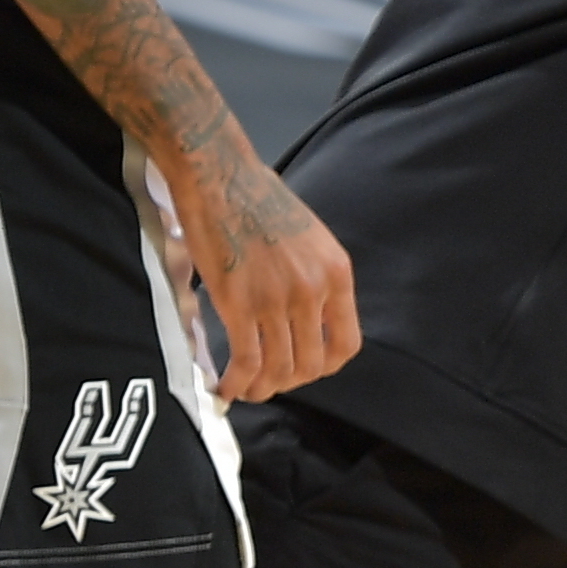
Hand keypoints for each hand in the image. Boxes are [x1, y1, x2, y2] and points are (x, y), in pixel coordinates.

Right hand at [164, 149, 359, 401]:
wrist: (219, 177)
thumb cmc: (257, 199)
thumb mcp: (310, 239)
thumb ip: (314, 277)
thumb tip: (305, 317)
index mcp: (336, 273)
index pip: (347, 343)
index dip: (326, 367)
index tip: (307, 371)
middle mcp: (313, 290)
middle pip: (311, 364)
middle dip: (288, 381)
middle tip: (268, 381)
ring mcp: (276, 298)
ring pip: (278, 368)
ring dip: (261, 388)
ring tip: (245, 390)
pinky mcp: (238, 302)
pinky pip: (246, 360)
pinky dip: (236, 382)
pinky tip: (225, 387)